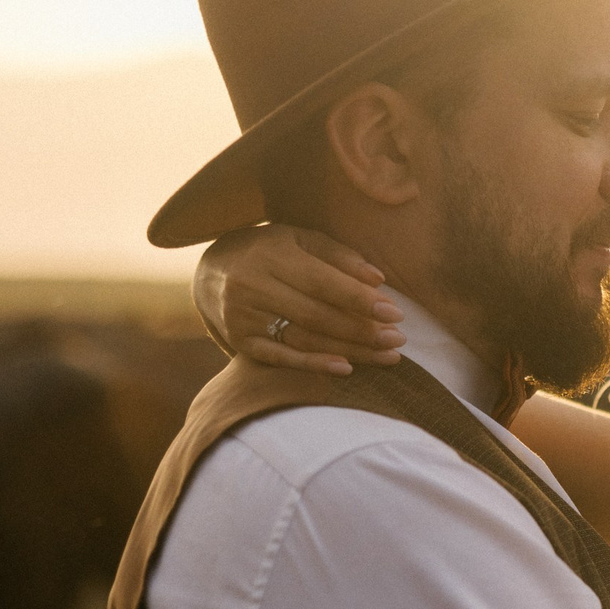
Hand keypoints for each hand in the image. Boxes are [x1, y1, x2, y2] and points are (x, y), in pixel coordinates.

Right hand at [197, 224, 405, 373]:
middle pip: (317, 315)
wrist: (211, 270)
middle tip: (398, 340)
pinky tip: (346, 369)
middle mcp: (252, 287)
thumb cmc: (269, 250)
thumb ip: (339, 256)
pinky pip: (282, 358)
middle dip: (362, 331)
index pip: (323, 282)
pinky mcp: (241, 341)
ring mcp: (244, 317)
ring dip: (351, 351)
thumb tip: (378, 279)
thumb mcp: (301, 239)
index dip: (360, 300)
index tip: (396, 313)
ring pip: (305, 339)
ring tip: (387, 357)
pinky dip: (315, 365)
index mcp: (271, 256)